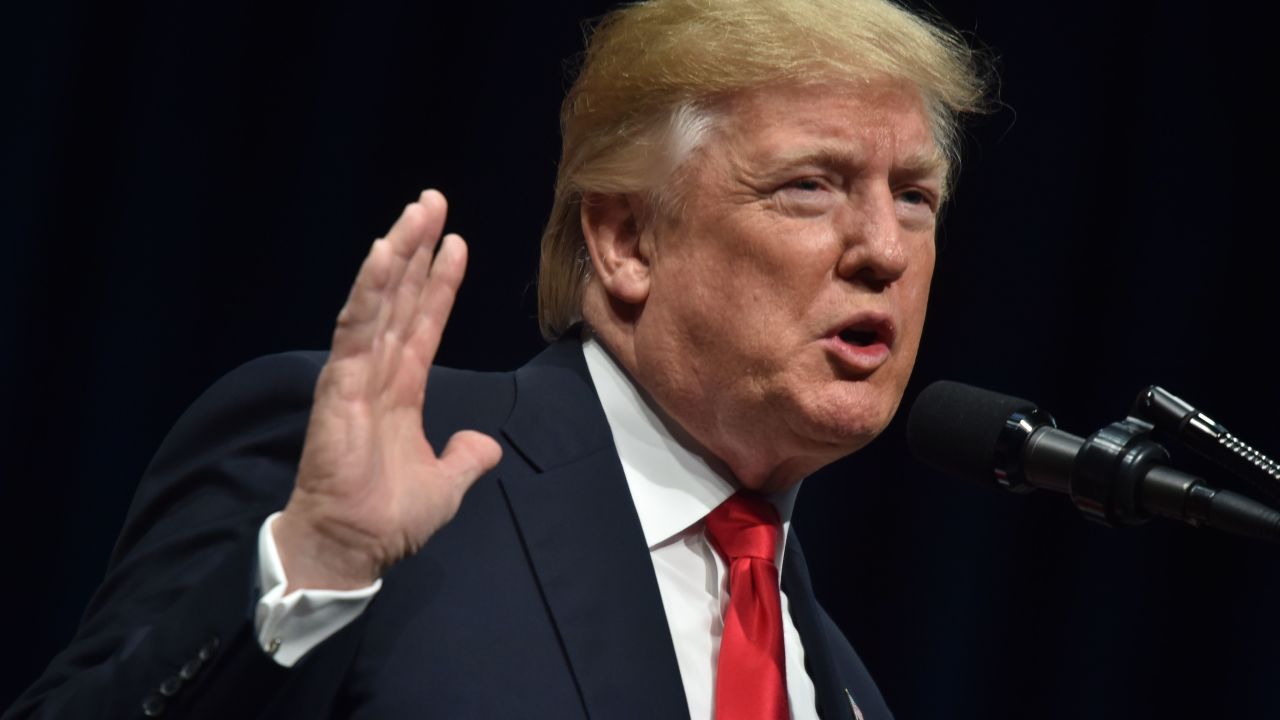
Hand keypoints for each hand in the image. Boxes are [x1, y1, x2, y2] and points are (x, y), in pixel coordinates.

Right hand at [273, 190, 502, 591]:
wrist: (353, 547)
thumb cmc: (388, 518)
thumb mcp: (445, 484)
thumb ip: (465, 458)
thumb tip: (485, 445)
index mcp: (401, 390)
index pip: (423, 322)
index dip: (440, 283)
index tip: (457, 245)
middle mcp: (378, 372)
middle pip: (401, 297)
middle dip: (417, 248)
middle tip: (433, 201)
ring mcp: (357, 374)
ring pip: (380, 300)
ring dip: (398, 254)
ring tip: (417, 211)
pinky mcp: (340, 383)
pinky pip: (356, 328)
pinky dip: (369, 291)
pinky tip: (383, 254)